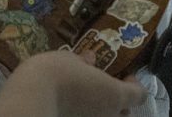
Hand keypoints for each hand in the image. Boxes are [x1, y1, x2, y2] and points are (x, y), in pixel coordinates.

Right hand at [0, 50, 146, 116]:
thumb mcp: (70, 59)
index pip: (139, 95)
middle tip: (107, 90)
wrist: (32, 97)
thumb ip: (83, 62)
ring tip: (89, 99)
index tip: (126, 75)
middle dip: (120, 103)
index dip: (135, 85)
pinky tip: (74, 106)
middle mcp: (109, 114)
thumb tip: (90, 59)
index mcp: (115, 94)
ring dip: (104, 111)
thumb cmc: (57, 72)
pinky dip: (86, 114)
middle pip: (125, 113)